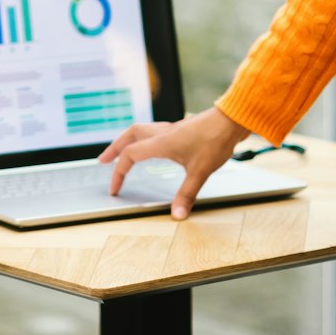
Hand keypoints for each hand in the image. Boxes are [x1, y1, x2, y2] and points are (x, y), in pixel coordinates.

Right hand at [97, 107, 253, 219]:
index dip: (118, 173)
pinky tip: (152, 146)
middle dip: (114, 149)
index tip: (114, 188)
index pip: (130, 156)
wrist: (231, 119)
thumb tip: (177, 215)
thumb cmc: (215, 140)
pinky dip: (144, 139)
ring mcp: (171, 129)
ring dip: (127, 141)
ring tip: (122, 151)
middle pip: (129, 136)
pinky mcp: (180, 129)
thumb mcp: (200, 171)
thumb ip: (187, 194)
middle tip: (104, 160)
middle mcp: (162, 134)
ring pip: (140, 131)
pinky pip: (153, 131)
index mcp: (161, 143)